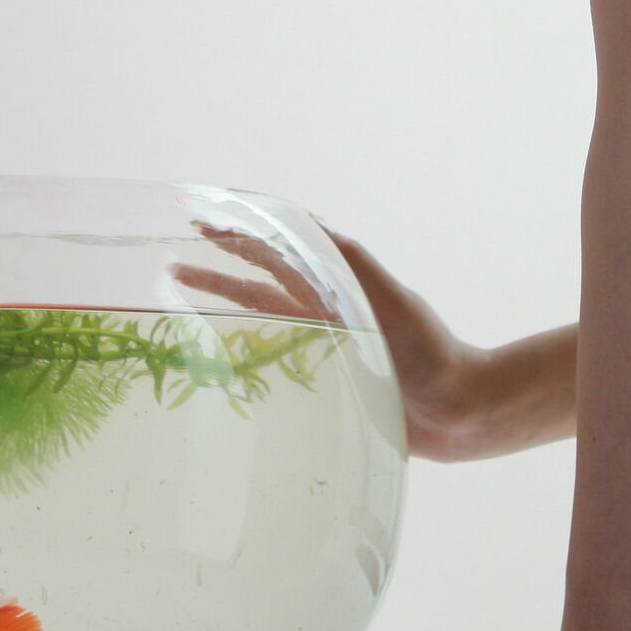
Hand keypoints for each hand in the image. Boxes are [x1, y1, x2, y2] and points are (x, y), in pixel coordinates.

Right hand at [168, 216, 493, 459]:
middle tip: (172, 267)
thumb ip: (352, 264)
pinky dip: (243, 366)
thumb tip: (307, 221)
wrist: (459, 409)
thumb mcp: (392, 298)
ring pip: (261, 327)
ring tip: (183, 306)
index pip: (276, 255)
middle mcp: (323, 317)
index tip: (202, 222)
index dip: (241, 237)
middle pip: (257, 289)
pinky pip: (274, 374)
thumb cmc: (429, 350)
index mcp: (334, 291)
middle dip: (217, 274)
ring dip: (222, 313)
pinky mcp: (326, 390)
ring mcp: (322, 354)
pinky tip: (215, 374)